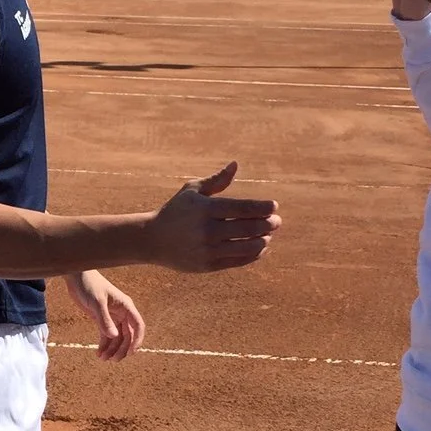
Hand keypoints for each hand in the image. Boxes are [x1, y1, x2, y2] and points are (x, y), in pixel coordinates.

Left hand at [64, 271, 145, 359]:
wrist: (76, 277)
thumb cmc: (89, 285)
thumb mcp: (97, 302)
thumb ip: (105, 320)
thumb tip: (114, 336)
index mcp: (126, 306)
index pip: (137, 326)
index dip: (137, 340)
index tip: (131, 353)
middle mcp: (121, 312)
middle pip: (127, 335)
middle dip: (121, 349)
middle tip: (112, 360)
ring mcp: (112, 316)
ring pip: (117, 337)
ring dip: (112, 349)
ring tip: (102, 358)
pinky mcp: (101, 319)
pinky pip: (106, 335)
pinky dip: (104, 345)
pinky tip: (98, 353)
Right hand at [148, 162, 280, 272]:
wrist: (153, 239)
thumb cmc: (176, 210)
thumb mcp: (192, 190)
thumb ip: (216, 180)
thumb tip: (235, 165)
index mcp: (206, 209)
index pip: (243, 208)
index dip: (263, 208)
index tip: (274, 206)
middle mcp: (208, 230)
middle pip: (249, 228)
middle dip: (269, 224)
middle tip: (277, 221)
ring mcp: (208, 250)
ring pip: (247, 247)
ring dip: (263, 240)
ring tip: (267, 234)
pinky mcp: (208, 265)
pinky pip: (239, 261)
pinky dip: (254, 254)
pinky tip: (260, 247)